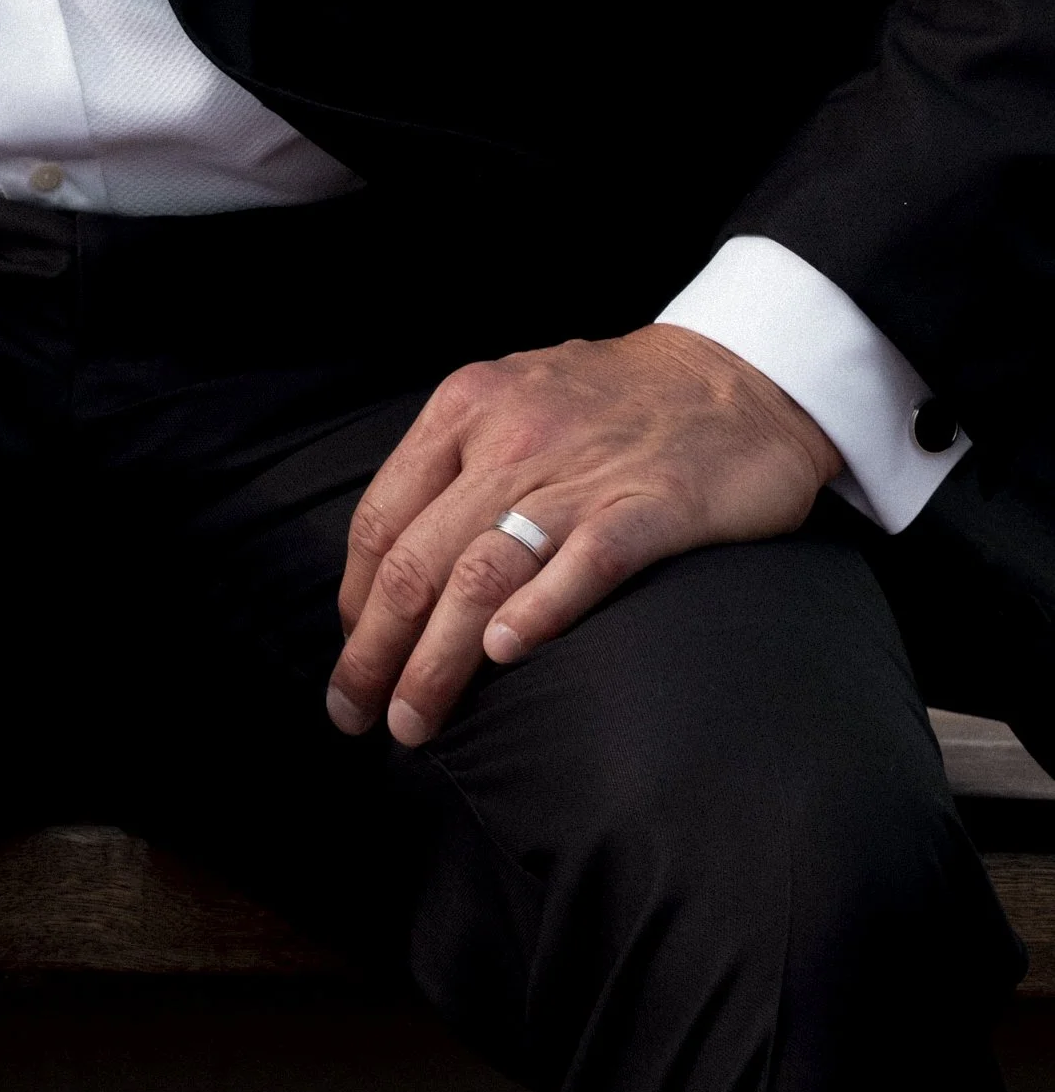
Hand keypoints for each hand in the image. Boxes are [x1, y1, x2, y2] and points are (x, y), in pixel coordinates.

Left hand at [328, 326, 842, 747]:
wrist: (738, 371)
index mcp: (467, 407)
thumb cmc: (615, 400)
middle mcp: (512, 437)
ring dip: (438, 658)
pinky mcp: (656, 506)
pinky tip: (505, 653)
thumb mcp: (514, 398)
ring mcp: (584, 472)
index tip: (353, 659)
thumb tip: (395, 564)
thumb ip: (457, 464)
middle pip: (420, 557)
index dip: (357, 601)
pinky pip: (587, 562)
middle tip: (358, 714)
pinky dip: (540, 610)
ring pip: (484, 572)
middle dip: (378, 649)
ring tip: (416, 720)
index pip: (384, 518)